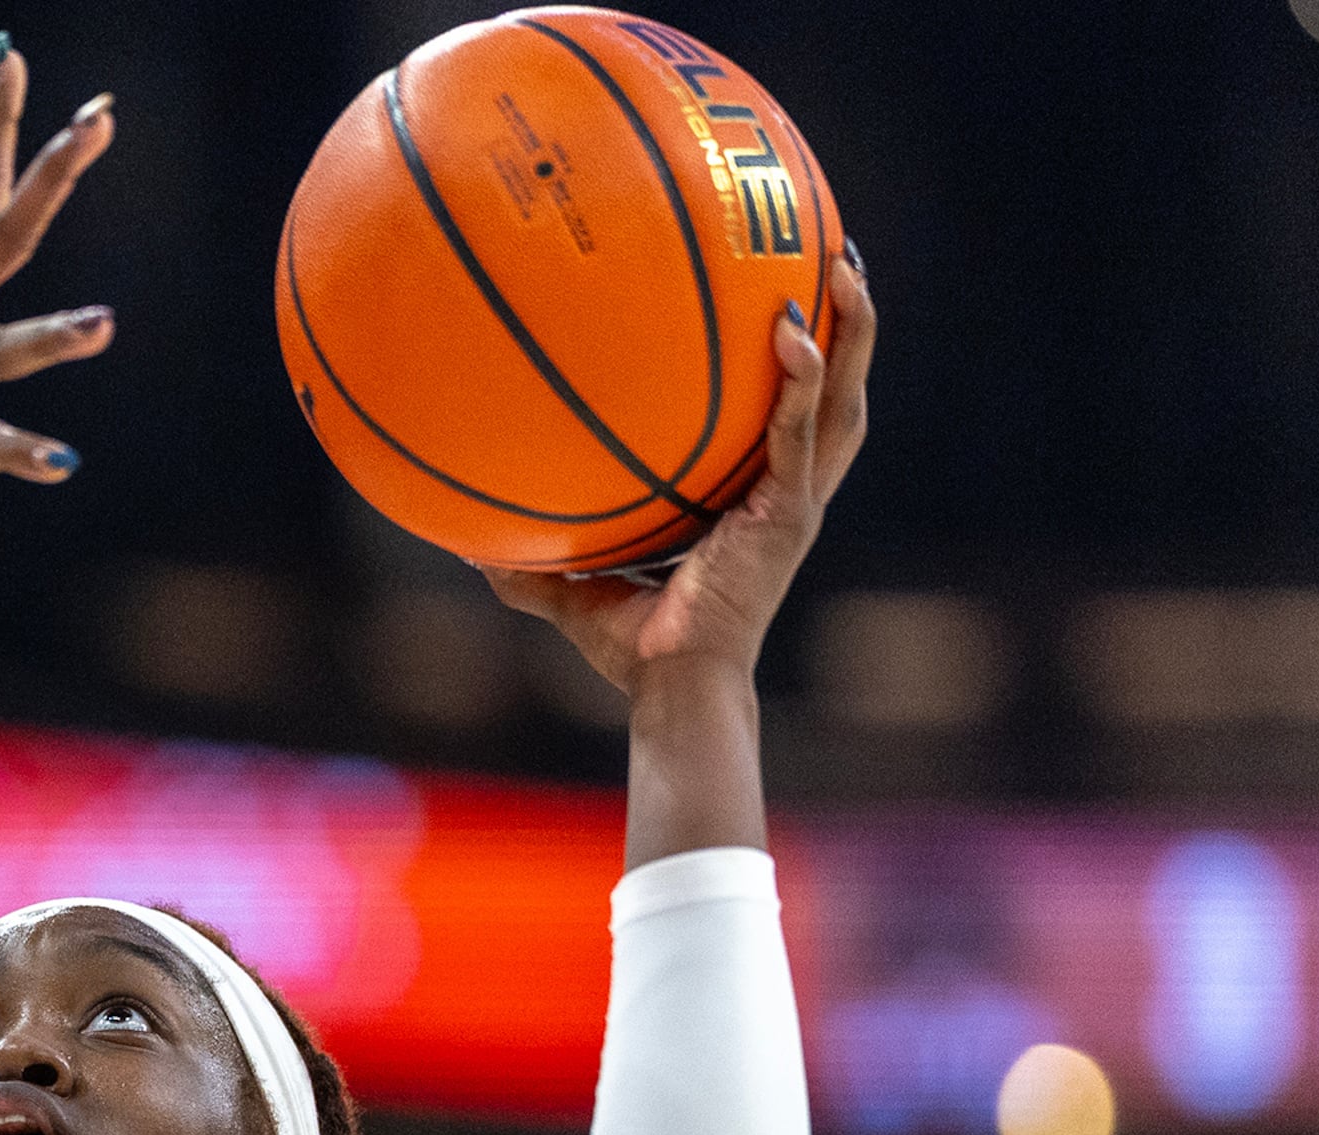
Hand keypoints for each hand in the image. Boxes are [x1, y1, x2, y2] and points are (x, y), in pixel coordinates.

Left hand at [482, 258, 877, 694]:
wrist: (674, 690)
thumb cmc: (639, 652)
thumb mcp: (580, 593)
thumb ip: (535, 567)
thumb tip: (467, 548)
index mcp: (758, 506)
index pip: (793, 422)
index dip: (804, 367)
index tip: (794, 305)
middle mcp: (789, 497)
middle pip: (840, 397)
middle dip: (850, 330)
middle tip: (841, 259)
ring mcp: (796, 505)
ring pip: (843, 404)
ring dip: (851, 335)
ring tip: (844, 266)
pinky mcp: (787, 516)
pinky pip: (799, 434)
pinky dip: (802, 381)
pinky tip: (789, 331)